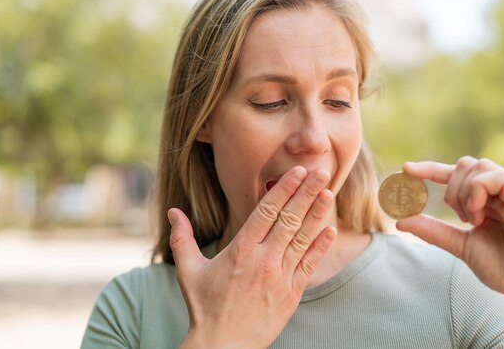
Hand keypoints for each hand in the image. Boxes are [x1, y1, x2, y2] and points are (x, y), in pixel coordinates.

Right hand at [169, 166, 335, 348]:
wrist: (223, 347)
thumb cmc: (204, 308)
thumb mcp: (188, 271)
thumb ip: (182, 238)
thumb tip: (172, 211)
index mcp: (240, 250)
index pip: (266, 212)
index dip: (284, 189)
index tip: (297, 171)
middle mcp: (262, 260)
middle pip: (289, 220)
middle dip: (306, 193)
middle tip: (321, 172)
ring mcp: (279, 277)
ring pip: (302, 239)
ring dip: (316, 214)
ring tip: (328, 193)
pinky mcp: (291, 294)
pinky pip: (309, 265)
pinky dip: (320, 246)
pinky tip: (331, 230)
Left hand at [396, 157, 503, 347]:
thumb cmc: (502, 268)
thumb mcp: (460, 245)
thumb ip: (433, 230)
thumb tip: (400, 220)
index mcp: (488, 199)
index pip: (455, 174)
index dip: (430, 169)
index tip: (405, 169)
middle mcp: (502, 190)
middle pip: (464, 165)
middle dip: (451, 188)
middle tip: (461, 218)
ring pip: (477, 166)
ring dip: (464, 191)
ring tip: (473, 219)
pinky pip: (495, 176)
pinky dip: (478, 190)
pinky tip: (479, 214)